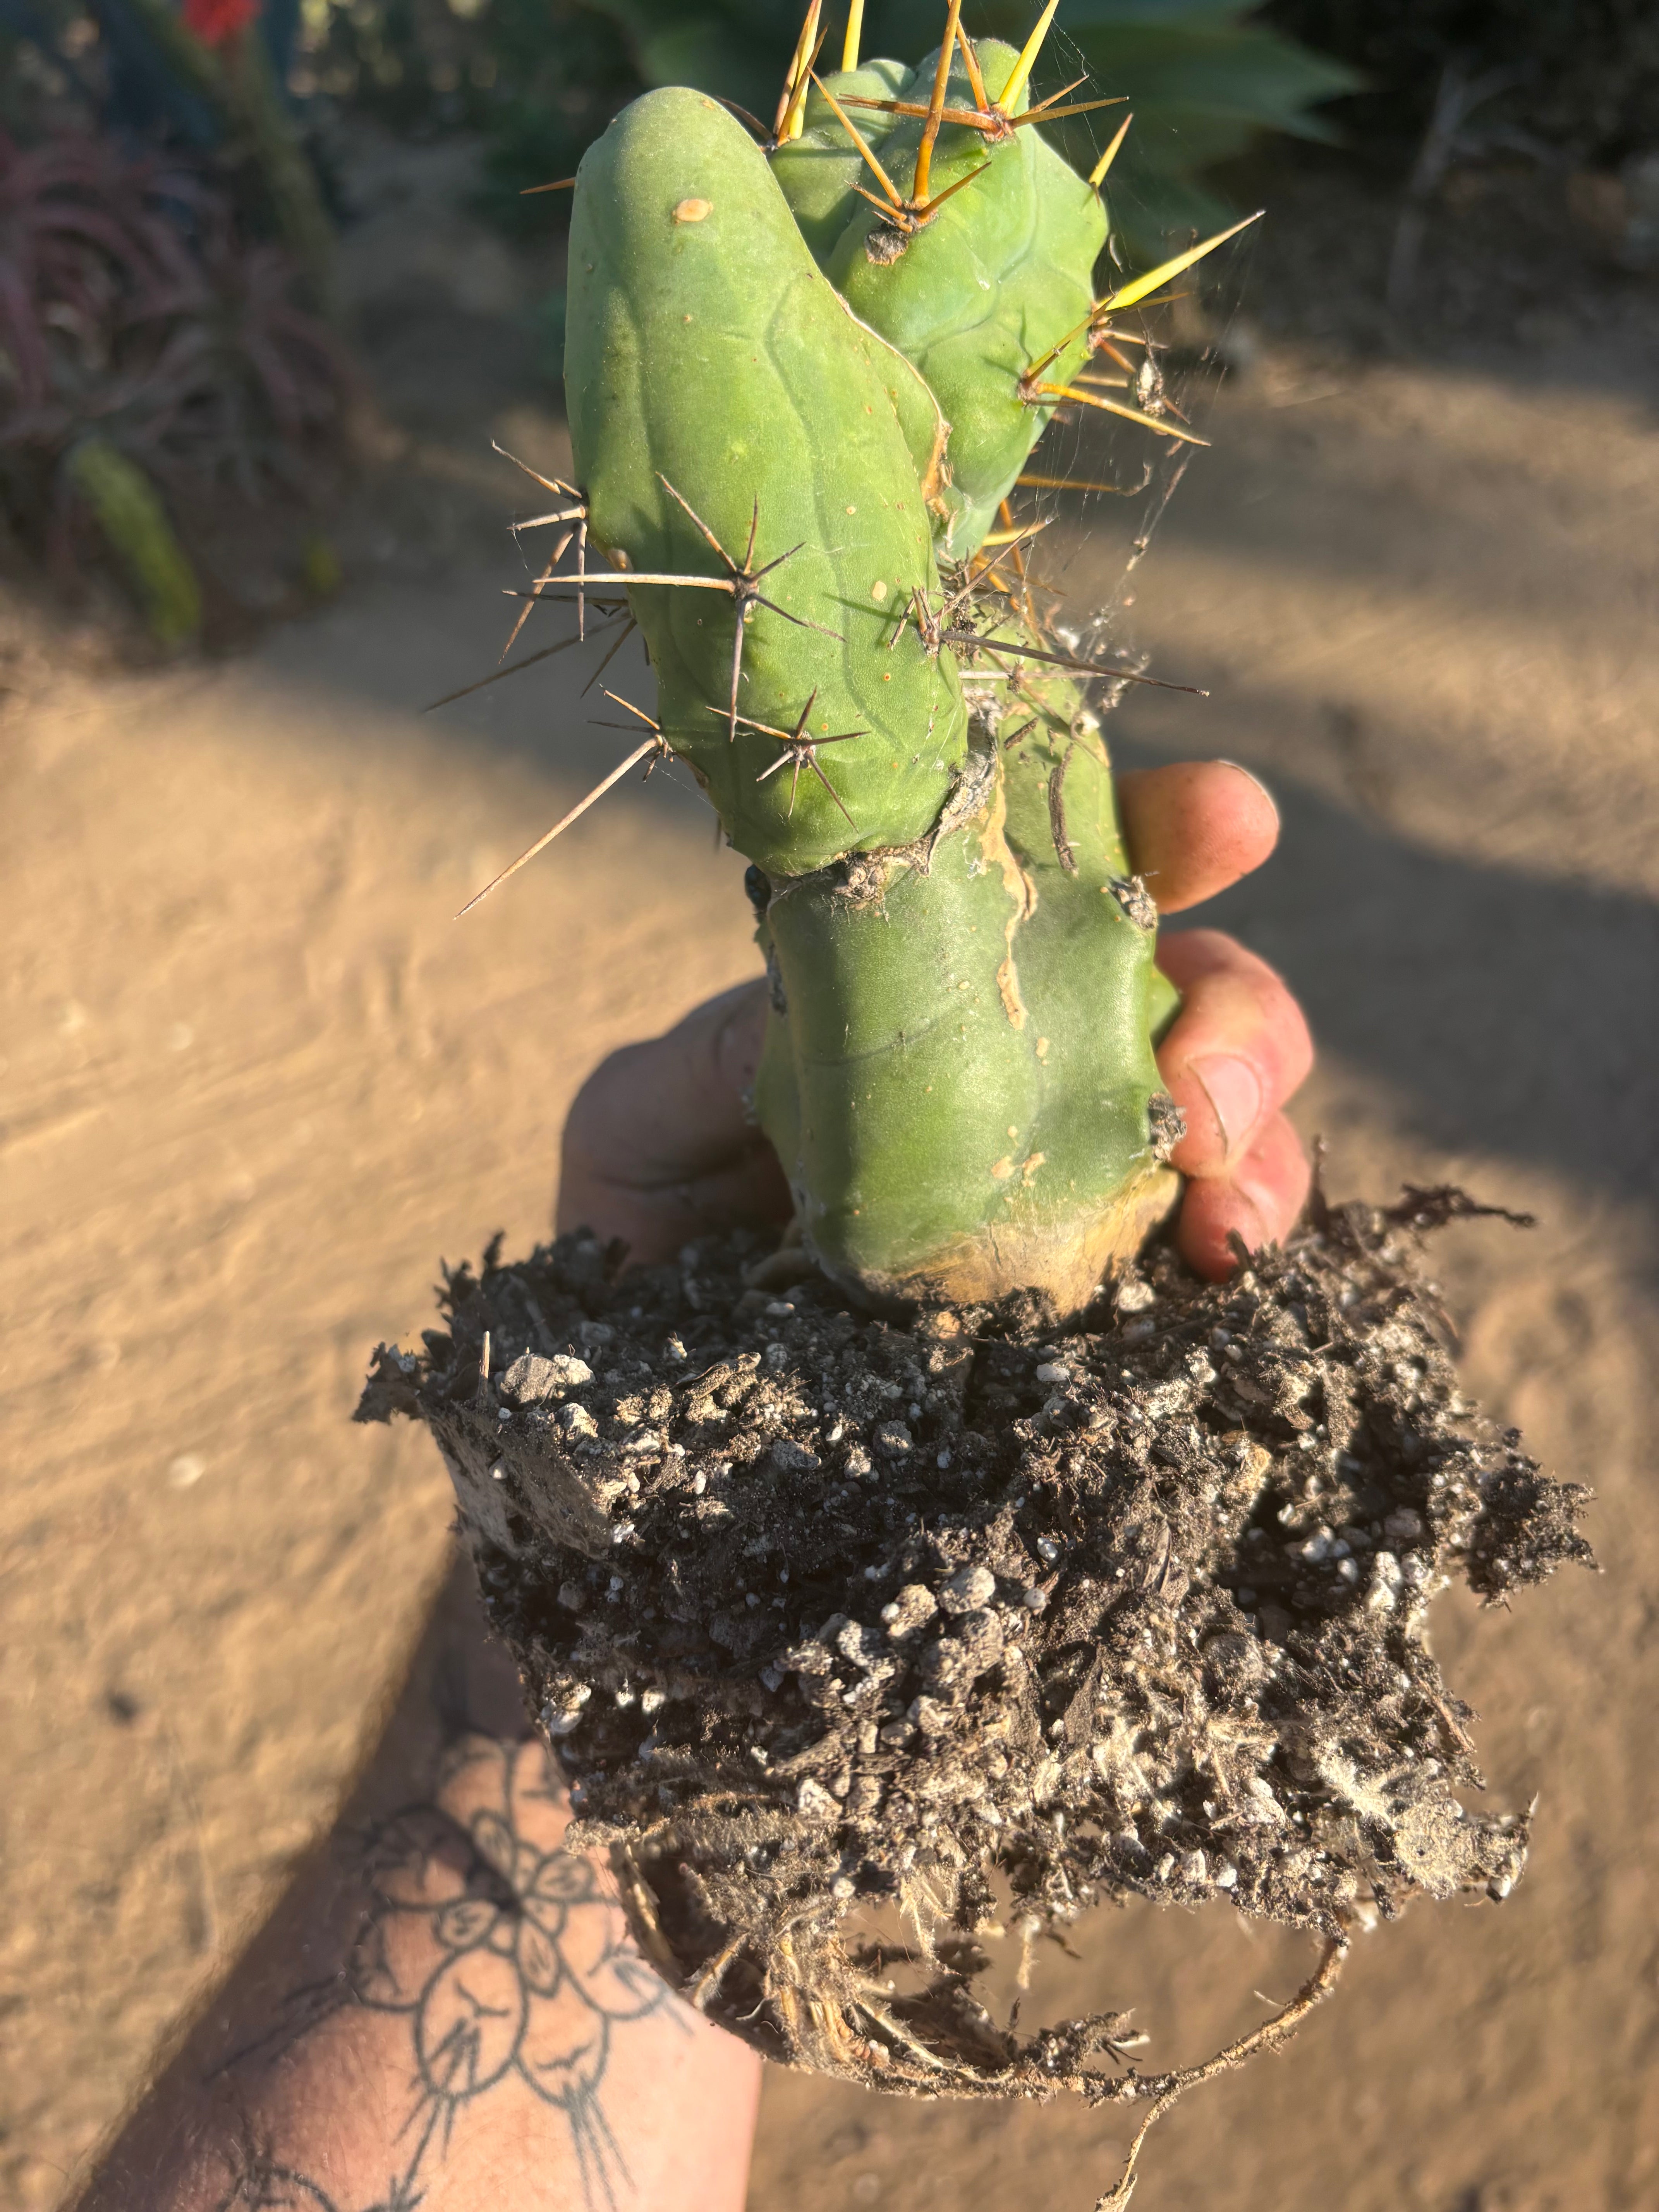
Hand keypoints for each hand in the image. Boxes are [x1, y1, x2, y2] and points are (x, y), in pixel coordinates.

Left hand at [558, 760, 1310, 1281]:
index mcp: (938, 970)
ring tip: (1221, 1196)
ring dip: (1259, 1141)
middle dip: (1237, 1014)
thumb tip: (824, 1016)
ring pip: (1230, 1122)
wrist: (645, 1374)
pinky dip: (1236, 1252)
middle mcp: (1034, 1055)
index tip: (1227, 819)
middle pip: (1193, 993)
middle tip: (1196, 1081)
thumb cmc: (642, 1207)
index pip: (1068, 874)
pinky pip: (1199, 1258)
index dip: (1165, 832)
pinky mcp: (1088, 1290)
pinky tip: (1219, 1269)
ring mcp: (1075, 1173)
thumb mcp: (642, 1112)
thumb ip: (717, 1055)